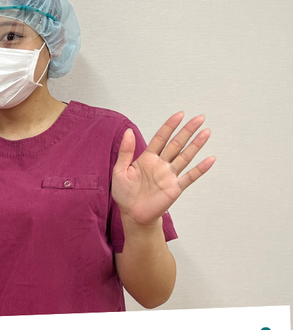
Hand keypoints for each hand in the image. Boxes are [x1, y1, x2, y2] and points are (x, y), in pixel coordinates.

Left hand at [113, 112, 214, 226]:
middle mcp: (161, 164)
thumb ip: (125, 151)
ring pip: (185, 157)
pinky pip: (189, 177)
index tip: (180, 115)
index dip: (170, 126)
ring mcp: (169, 175)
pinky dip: (200, 169)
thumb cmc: (124, 193)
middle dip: (187, 131)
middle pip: (176, 144)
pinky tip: (210, 159)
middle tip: (199, 118)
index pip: (161, 138)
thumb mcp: (120, 170)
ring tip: (206, 132)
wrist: (132, 214)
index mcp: (147, 158)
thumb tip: (128, 131)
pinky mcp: (175, 188)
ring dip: (196, 145)